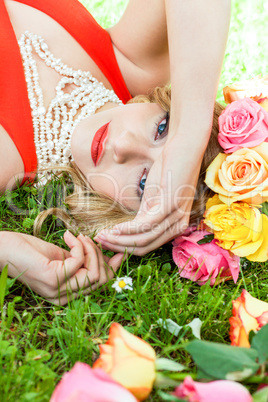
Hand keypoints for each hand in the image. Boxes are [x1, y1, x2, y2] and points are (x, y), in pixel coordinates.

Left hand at [0, 231, 123, 303]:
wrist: (4, 248)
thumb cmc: (32, 252)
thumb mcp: (65, 257)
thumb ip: (86, 261)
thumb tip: (114, 257)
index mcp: (67, 295)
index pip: (101, 286)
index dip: (113, 268)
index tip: (118, 251)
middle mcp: (62, 298)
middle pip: (101, 280)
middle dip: (99, 255)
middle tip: (87, 239)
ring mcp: (57, 291)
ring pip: (93, 274)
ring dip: (90, 249)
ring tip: (78, 237)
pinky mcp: (52, 279)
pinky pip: (79, 261)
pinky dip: (78, 245)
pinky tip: (66, 236)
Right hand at [94, 133, 201, 254]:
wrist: (185, 143)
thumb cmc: (170, 167)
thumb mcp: (155, 194)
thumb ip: (146, 211)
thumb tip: (130, 225)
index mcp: (174, 224)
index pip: (148, 245)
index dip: (124, 247)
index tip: (106, 242)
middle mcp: (177, 224)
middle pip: (144, 247)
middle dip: (118, 247)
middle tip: (99, 241)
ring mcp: (175, 215)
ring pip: (143, 239)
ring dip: (119, 240)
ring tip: (101, 237)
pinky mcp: (170, 204)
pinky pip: (145, 225)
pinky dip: (126, 230)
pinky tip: (113, 229)